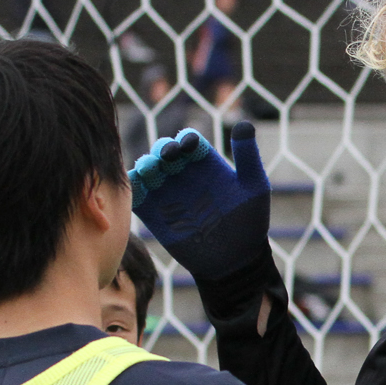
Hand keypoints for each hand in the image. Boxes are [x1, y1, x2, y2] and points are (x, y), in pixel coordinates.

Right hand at [129, 124, 270, 283]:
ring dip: (146, 165)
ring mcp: (166, 191)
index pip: (189, 140)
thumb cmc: (250, 222)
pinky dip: (131, 187)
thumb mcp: (254, 187)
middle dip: (164, 150)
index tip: (189, 146)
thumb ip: (248, 157)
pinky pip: (136, 195)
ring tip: (150, 169)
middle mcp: (183, 172)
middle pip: (165, 150)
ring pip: (148, 169)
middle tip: (167, 156)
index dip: (186, 140)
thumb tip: (244, 124)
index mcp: (205, 162)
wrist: (234, 260)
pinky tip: (135, 186)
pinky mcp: (153, 212)